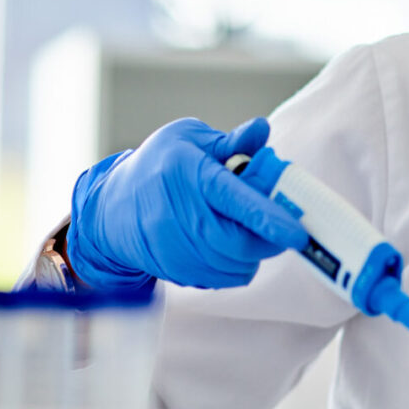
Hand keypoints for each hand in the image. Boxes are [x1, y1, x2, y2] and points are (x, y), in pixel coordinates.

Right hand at [66, 117, 308, 289]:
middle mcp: (179, 214)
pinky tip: (233, 247)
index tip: (297, 233)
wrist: (111, 208)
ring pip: (232, 265)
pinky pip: (221, 279)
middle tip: (283, 227)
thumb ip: (230, 142)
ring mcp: (174, 247)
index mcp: (188, 174)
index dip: (268, 218)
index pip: (233, 200)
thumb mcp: (189, 139)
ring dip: (255, 253)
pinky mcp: (175, 270)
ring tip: (253, 232)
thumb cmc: (158, 165)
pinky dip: (238, 267)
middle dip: (269, 239)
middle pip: (237, 242)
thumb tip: (261, 130)